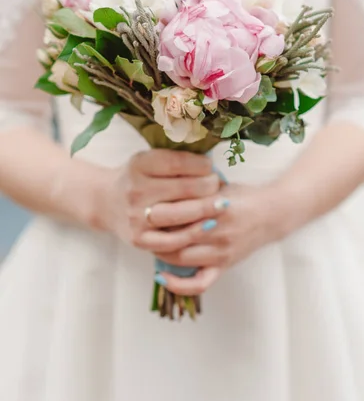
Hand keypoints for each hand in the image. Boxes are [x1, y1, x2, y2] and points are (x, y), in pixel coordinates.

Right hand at [98, 149, 222, 245]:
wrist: (106, 202)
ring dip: (205, 210)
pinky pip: (172, 241)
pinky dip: (193, 233)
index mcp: (139, 165)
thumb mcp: (149, 160)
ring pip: (180, 215)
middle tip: (218, 185)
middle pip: (183, 189)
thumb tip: (211, 162)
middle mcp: (135, 190)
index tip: (210, 165)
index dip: (200, 165)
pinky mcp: (139, 240)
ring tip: (221, 205)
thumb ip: (175, 159)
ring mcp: (136, 217)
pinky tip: (207, 226)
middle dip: (208, 186)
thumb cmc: (138, 178)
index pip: (177, 163)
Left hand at [149, 182, 293, 295]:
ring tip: (150, 244)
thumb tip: (166, 183)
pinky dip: (178, 284)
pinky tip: (162, 277)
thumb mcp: (220, 185)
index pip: (178, 212)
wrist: (273, 213)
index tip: (145, 208)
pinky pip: (199, 283)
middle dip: (155, 234)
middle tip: (142, 228)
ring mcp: (221, 251)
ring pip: (181, 258)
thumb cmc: (243, 196)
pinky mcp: (224, 265)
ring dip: (161, 253)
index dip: (158, 213)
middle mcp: (217, 230)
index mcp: (215, 206)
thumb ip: (196, 188)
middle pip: (175, 236)